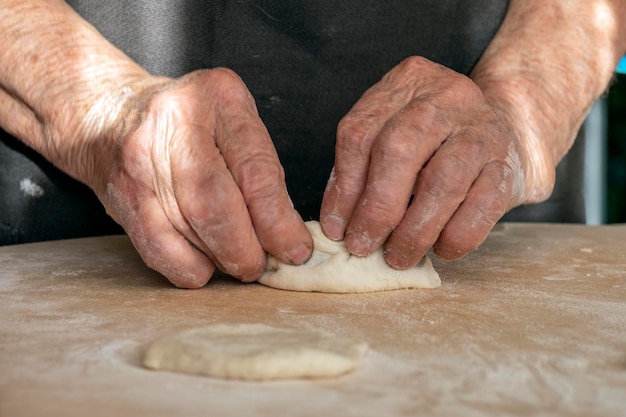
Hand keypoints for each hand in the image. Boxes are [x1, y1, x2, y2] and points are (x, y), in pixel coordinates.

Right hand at [94, 69, 311, 287]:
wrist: (110, 114)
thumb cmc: (189, 123)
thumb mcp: (232, 122)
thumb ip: (261, 169)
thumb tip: (285, 235)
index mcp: (219, 98)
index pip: (255, 171)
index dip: (277, 221)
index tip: (295, 249)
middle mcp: (175, 123)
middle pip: (217, 202)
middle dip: (246, 247)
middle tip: (262, 265)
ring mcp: (141, 158)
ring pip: (189, 227)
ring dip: (221, 258)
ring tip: (238, 263)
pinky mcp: (121, 193)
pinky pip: (157, 245)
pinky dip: (187, 267)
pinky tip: (203, 268)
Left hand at [320, 57, 526, 267]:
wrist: (506, 133)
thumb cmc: (434, 142)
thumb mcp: (393, 136)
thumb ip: (361, 171)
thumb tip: (337, 224)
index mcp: (406, 82)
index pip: (360, 133)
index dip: (344, 187)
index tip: (336, 229)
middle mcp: (446, 96)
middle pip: (399, 150)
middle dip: (377, 208)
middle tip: (363, 245)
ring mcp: (482, 128)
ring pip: (441, 181)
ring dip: (414, 230)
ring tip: (398, 256)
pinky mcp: (507, 164)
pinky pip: (481, 206)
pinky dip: (456, 236)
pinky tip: (441, 250)